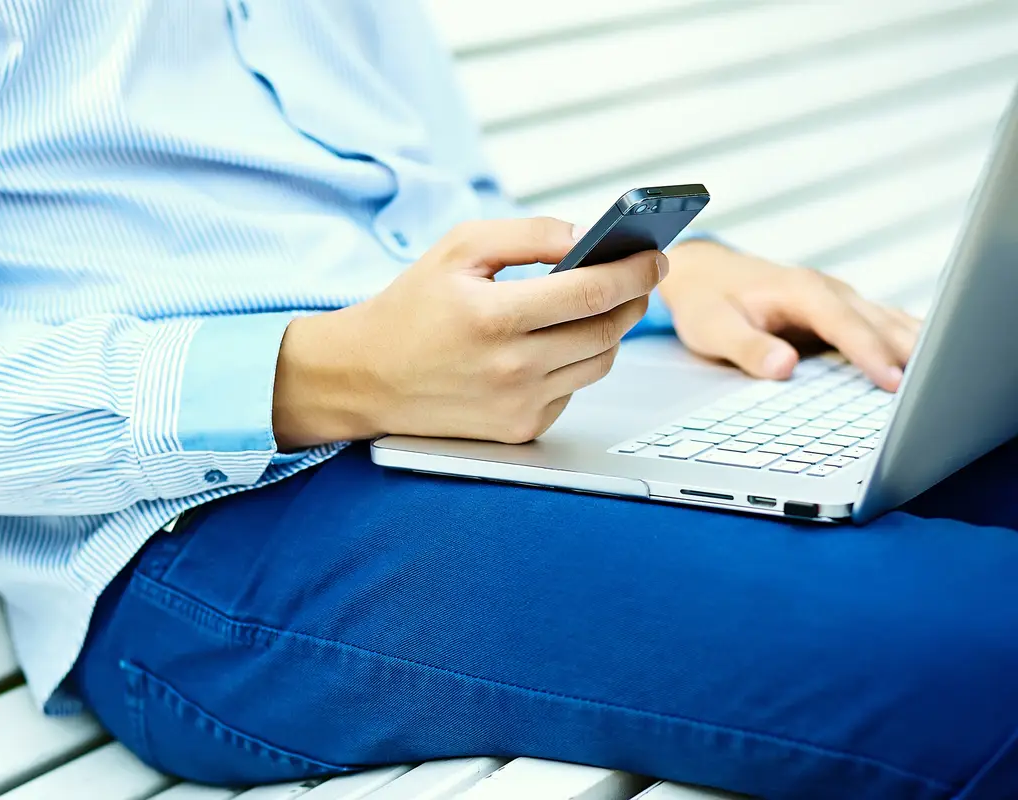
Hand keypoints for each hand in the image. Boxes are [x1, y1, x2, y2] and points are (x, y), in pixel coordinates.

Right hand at [272, 218, 665, 448]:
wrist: (366, 377)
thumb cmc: (412, 308)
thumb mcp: (459, 247)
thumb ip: (528, 234)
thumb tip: (588, 236)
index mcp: (493, 316)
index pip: (592, 291)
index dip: (635, 270)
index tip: (656, 254)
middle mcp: (510, 368)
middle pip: (608, 330)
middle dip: (634, 297)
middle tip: (640, 275)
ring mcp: (518, 405)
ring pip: (600, 363)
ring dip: (611, 331)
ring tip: (601, 305)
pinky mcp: (520, 430)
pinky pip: (573, 390)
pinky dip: (576, 363)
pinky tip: (555, 344)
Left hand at [659, 240, 920, 391]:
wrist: (703, 276)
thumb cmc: (707, 302)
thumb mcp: (713, 329)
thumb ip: (747, 347)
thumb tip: (784, 366)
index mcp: (799, 290)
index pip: (843, 322)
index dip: (869, 352)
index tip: (890, 381)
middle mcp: (826, 291)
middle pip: (878, 320)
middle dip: (908, 351)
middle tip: (932, 389)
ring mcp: (839, 300)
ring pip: (888, 321)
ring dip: (916, 346)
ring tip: (940, 378)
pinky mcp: (841, 314)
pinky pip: (881, 326)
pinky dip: (905, 343)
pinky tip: (925, 363)